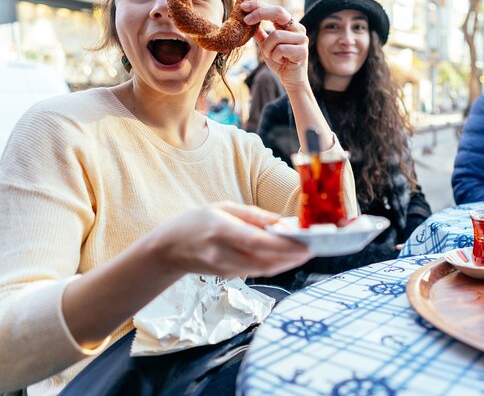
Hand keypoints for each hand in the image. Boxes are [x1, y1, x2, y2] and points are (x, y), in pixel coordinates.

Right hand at [151, 201, 310, 277]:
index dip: (283, 247)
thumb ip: (252, 215)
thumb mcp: (222, 208)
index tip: (305, 245)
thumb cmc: (197, 222)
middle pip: (265, 260)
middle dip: (292, 257)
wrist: (168, 250)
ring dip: (287, 263)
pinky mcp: (227, 277)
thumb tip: (280, 222)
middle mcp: (222, 254)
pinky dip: (274, 265)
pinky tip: (287, 257)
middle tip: (313, 249)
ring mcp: (224, 269)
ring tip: (305, 252)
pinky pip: (257, 271)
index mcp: (221, 230)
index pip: (257, 242)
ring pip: (264, 270)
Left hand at [241, 1, 307, 90]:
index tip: (243, 6)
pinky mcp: (302, 51)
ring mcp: (302, 39)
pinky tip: (281, 61)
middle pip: (279, 12)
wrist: (291, 81)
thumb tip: (247, 20)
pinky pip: (280, 49)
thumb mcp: (266, 46)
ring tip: (271, 56)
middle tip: (246, 20)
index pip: (275, 9)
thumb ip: (260, 33)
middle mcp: (298, 29)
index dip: (259, 6)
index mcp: (290, 25)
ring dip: (267, 48)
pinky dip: (275, 56)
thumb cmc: (280, 62)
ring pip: (276, 35)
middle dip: (260, 14)